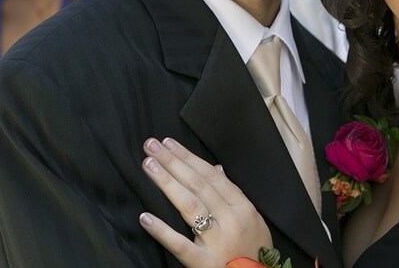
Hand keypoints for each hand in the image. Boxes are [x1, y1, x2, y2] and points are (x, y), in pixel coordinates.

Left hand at [139, 137, 271, 267]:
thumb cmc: (253, 251)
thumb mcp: (253, 220)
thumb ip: (234, 195)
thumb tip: (217, 169)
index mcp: (243, 208)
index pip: (212, 176)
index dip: (189, 157)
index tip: (169, 143)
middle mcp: (231, 221)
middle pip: (198, 185)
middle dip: (173, 162)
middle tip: (152, 146)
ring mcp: (217, 242)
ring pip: (189, 206)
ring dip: (167, 183)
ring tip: (149, 166)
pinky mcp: (203, 263)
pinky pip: (180, 245)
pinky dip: (162, 231)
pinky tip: (145, 217)